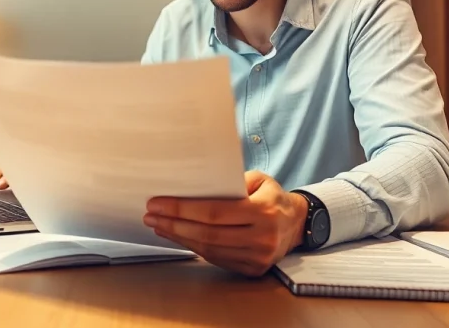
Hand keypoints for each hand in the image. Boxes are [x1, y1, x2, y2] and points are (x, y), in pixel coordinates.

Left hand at [143, 170, 308, 276]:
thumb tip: (195, 184)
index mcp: (263, 212)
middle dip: (174, 224)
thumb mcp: (259, 179)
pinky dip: (194, 247)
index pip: (214, 212)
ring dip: (179, 237)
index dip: (182, 209)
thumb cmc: (272, 197)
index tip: (159, 203)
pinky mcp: (252, 269)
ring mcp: (257, 257)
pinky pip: (216, 259)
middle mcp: (262, 238)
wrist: (297, 224)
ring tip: (160, 226)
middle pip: (208, 233)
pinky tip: (178, 236)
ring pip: (209, 249)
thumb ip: (232, 180)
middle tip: (151, 215)